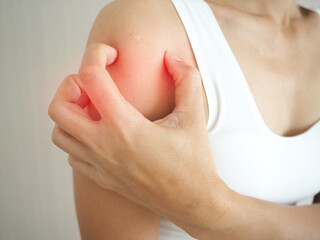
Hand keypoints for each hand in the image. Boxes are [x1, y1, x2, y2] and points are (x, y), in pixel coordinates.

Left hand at [48, 43, 228, 236]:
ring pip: (60, 134)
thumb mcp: (194, 116)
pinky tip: (99, 135)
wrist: (193, 202)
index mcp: (125, 126)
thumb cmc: (194, 162)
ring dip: (70, 115)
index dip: (96, 55)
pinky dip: (77, 139)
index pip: (91, 78)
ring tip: (93, 109)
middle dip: (70, 87)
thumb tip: (172, 58)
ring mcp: (100, 166)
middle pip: (59, 108)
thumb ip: (186, 80)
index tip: (112, 55)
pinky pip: (72, 156)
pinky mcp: (102, 179)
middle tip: (92, 84)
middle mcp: (104, 146)